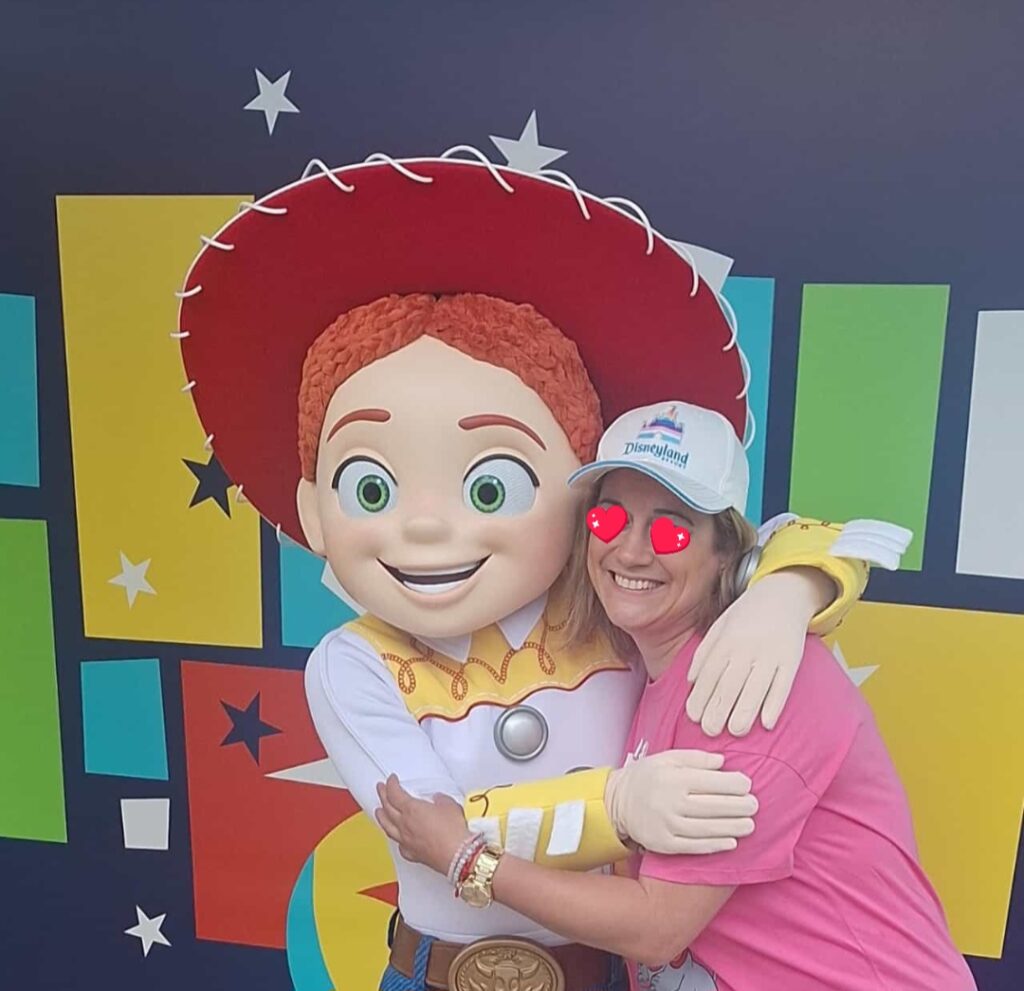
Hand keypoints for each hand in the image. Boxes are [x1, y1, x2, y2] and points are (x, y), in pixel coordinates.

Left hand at [375, 775, 471, 874]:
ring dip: (381, 817)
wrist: (458, 855)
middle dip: (383, 796)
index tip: (391, 780)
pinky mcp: (412, 854)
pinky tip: (397, 837)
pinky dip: (395, 838)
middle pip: (387, 808)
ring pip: (387, 827)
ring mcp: (406, 840)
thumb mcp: (449, 805)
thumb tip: (438, 800)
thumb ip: (441, 800)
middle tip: (381, 789)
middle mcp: (404, 824)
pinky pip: (398, 844)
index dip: (391, 784)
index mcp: (411, 809)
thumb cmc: (453, 831)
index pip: (394, 793)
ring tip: (379, 811)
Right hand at [604, 750, 756, 854]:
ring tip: (750, 824)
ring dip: (732, 827)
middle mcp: (671, 802)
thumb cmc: (646, 776)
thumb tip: (723, 762)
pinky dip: (715, 845)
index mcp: (673, 778)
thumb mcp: (666, 758)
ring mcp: (667, 825)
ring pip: (707, 828)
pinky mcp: (664, 844)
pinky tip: (731, 842)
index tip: (747, 785)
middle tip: (754, 805)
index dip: (734, 784)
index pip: (711, 782)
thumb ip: (695, 758)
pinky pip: (694, 846)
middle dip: (739, 807)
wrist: (616, 801)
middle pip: (713, 807)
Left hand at [687, 568, 829, 735]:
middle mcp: (746, 648)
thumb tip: (691, 681)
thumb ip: (703, 653)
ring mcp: (770, 654)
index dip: (700, 697)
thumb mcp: (719, 627)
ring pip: (756, 688)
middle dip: (718, 709)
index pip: (710, 674)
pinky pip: (783, 685)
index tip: (693, 717)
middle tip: (709, 731)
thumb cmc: (745, 616)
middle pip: (730, 684)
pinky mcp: (791, 660)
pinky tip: (767, 723)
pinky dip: (775, 704)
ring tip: (735, 731)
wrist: (782, 596)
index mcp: (726, 641)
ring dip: (744, 712)